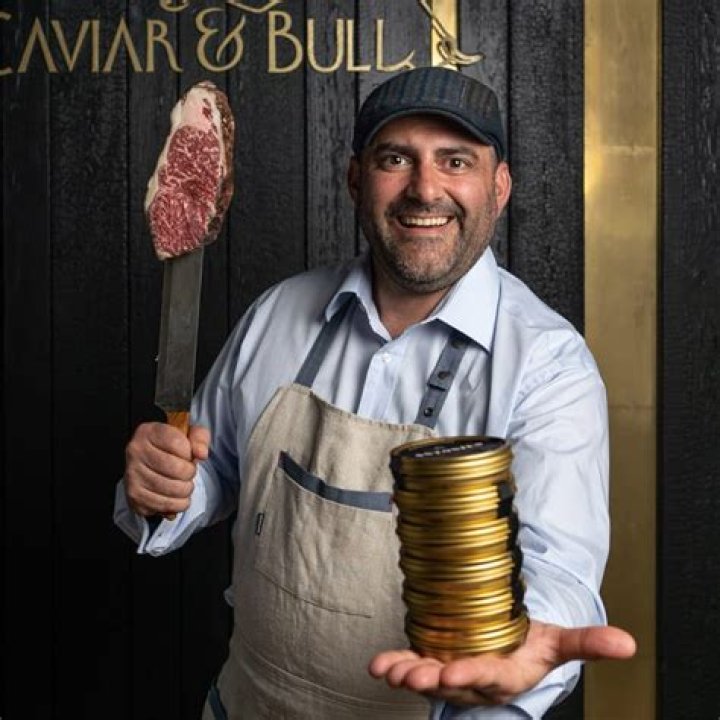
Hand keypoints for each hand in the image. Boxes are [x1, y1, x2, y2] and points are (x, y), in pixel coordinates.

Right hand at [124, 422, 209, 517]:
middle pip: (178, 469)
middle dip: (190, 473)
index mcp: (149, 432)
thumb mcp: (188, 434)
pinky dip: (178, 504)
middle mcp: (136, 451)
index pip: (177, 443)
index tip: (187, 454)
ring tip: (183, 484)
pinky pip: (165, 505)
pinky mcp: (134, 495)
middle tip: (187, 471)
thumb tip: (201, 453)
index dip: (189, 452)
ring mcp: (132, 474)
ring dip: (186, 490)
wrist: (151, 463)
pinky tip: (176, 497)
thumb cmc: (172, 447)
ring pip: (173, 489)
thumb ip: (200, 438)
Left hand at [369, 619, 635, 705]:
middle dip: (430, 678)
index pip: (488, 677)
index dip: (471, 675)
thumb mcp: (561, 642)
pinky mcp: (434, 661)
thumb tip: (628, 643)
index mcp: (506, 674)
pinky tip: (378, 664)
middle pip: (451, 681)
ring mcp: (451, 672)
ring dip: (406, 673)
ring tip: (389, 670)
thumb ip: (589, 643)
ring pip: (427, 677)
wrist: (511, 652)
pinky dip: (393, 665)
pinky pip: (412, 665)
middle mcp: (475, 679)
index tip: (453, 671)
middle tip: (412, 674)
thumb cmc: (533, 648)